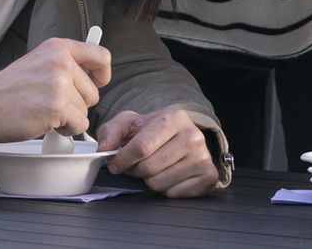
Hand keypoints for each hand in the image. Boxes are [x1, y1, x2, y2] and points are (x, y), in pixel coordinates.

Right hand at [0, 38, 110, 142]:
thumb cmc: (7, 90)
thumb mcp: (38, 62)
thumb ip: (64, 65)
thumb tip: (93, 75)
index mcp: (58, 48)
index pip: (101, 56)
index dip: (102, 74)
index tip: (97, 82)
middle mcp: (61, 62)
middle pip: (93, 92)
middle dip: (77, 103)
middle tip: (51, 103)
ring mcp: (60, 84)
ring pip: (85, 111)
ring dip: (68, 118)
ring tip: (43, 111)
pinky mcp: (57, 106)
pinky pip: (78, 125)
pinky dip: (64, 130)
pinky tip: (45, 122)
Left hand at [98, 108, 217, 197]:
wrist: (179, 137)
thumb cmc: (152, 131)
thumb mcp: (129, 123)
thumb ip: (111, 132)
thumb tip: (104, 149)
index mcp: (174, 118)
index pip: (142, 146)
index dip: (122, 159)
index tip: (115, 164)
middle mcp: (193, 136)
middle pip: (149, 168)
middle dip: (136, 170)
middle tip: (137, 163)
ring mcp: (203, 157)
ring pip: (159, 183)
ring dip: (150, 179)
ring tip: (154, 166)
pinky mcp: (208, 176)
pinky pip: (173, 194)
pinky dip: (165, 188)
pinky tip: (168, 174)